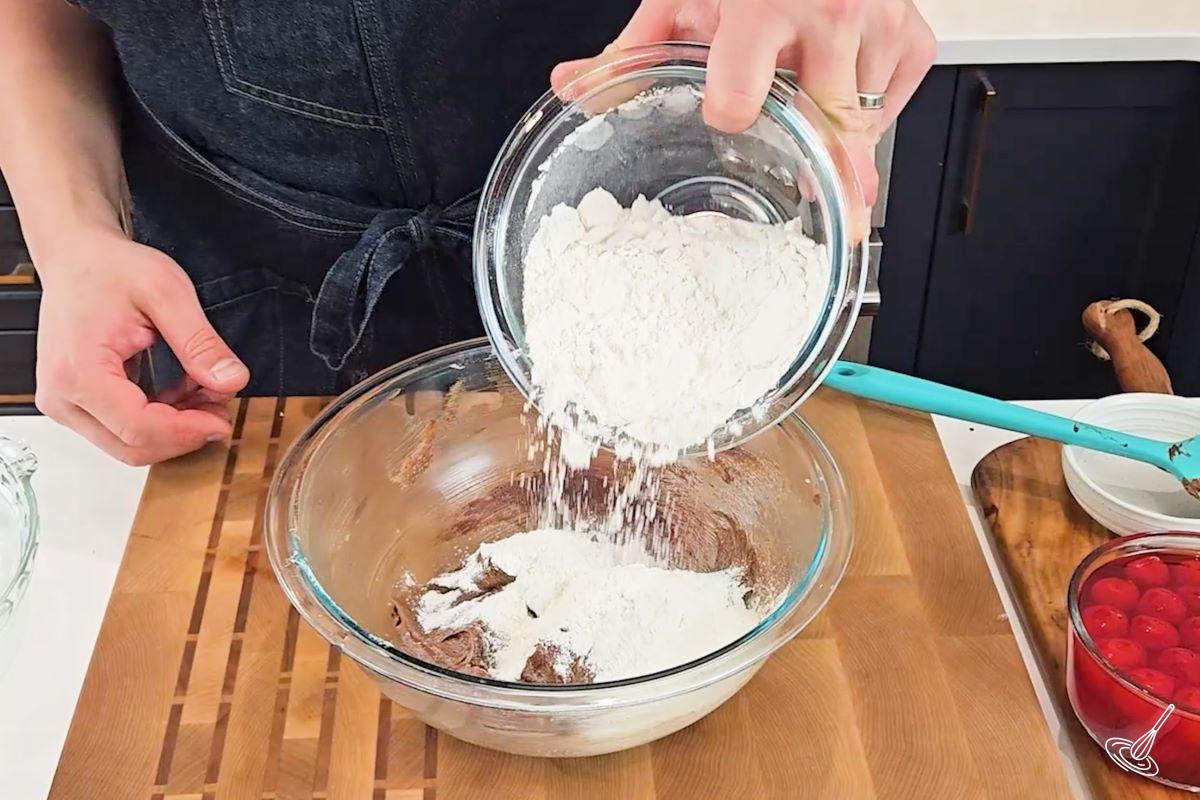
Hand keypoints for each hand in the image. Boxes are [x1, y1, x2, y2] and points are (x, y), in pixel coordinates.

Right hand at [34, 227, 249, 464]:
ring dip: (173, 429)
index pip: (138, 428)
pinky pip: (120, 430)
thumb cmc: (110, 268)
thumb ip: (200, 342)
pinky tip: (182, 392)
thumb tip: (231, 382)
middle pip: (132, 447)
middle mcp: (62, 396)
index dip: (188, 432)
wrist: (77, 257)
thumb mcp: (166, 293)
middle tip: (219, 405)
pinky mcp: (75, 403)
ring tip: (203, 392)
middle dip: (184, 434)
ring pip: (127, 445)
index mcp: (78, 371)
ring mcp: (65, 403)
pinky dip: (158, 420)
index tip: (223, 419)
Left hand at [553, 0, 936, 204]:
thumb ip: (636, 49)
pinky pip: (893, 106)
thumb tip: (575, 87)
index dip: (729, 115)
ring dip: (837, 143)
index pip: (742, 97)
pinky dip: (870, 116)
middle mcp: (831, 18)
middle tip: (821, 212)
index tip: (725, 120)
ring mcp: (880, 28)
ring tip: (816, 135)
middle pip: (827, 132)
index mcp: (763, 8)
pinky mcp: (913, 40)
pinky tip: (844, 104)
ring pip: (861, 127)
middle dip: (822, 176)